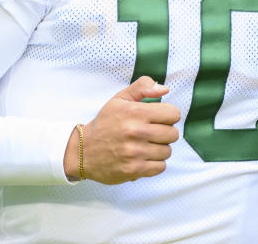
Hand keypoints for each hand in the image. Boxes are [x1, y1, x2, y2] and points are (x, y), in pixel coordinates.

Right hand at [63, 76, 179, 184]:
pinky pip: (161, 167)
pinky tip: (143, 157)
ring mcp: (136, 153)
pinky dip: (154, 163)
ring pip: (167, 151)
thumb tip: (165, 89)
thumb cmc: (105, 123)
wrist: (83, 150)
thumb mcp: (120, 99)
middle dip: (165, 133)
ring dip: (159, 149)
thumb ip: (142, 87)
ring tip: (145, 145)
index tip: (158, 119)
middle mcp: (136, 132)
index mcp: (135, 112)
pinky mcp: (134, 170)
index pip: (173, 114)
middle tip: (151, 133)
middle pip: (173, 134)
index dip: (168, 115)